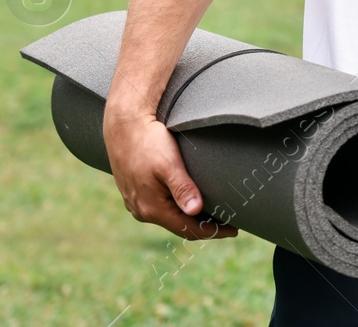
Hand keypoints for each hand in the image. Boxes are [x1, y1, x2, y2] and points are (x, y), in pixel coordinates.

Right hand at [102, 108, 237, 240]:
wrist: (124, 125)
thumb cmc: (148, 141)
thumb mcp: (169, 164)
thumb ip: (182, 188)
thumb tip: (196, 211)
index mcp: (151, 208)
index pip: (187, 229)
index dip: (212, 231)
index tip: (234, 230)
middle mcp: (141, 211)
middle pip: (178, 226)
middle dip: (204, 226)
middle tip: (228, 223)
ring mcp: (136, 203)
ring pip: (169, 218)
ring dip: (190, 218)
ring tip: (213, 214)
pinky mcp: (134, 192)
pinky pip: (159, 207)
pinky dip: (177, 209)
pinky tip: (189, 201)